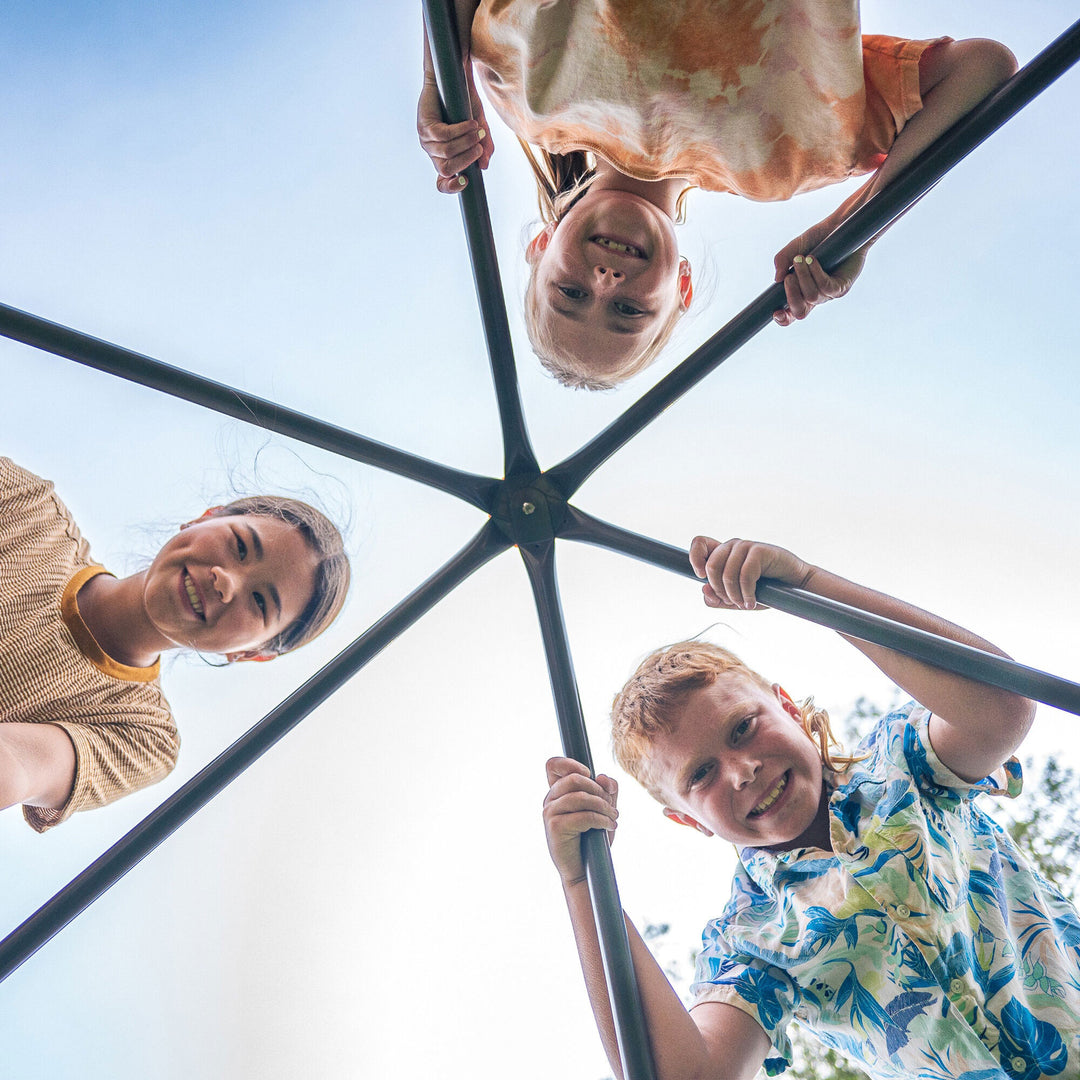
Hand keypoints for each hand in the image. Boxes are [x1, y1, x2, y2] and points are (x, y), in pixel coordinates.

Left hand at [417, 64, 493, 194]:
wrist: (454, 78)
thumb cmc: (465, 105)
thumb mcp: (479, 128)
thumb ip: (484, 146)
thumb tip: (484, 165)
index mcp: (444, 158)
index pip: (442, 182)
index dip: (451, 187)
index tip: (466, 183)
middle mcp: (433, 152)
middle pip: (446, 169)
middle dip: (466, 160)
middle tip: (479, 147)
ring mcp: (426, 140)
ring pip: (446, 151)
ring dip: (466, 143)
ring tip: (478, 131)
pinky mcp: (424, 125)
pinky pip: (443, 135)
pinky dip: (460, 131)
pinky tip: (471, 124)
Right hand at [543, 757, 617, 885]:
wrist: (585, 871)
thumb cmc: (592, 839)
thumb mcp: (603, 809)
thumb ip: (607, 789)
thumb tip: (603, 777)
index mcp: (557, 792)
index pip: (553, 765)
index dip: (571, 763)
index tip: (588, 775)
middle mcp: (550, 800)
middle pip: (574, 778)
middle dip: (599, 790)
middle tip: (611, 806)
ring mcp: (550, 813)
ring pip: (580, 796)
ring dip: (603, 806)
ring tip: (613, 817)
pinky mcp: (555, 827)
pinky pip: (584, 815)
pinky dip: (602, 819)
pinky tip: (610, 826)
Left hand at [689, 536, 813, 609]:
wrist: (795, 585)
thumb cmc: (764, 590)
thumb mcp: (736, 599)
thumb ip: (717, 598)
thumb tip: (704, 590)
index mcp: (723, 553)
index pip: (699, 543)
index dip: (695, 558)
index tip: (702, 576)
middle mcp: (732, 546)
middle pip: (711, 566)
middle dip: (720, 590)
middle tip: (733, 602)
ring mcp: (746, 546)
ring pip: (726, 573)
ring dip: (734, 596)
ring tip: (745, 604)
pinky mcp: (759, 550)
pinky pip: (744, 574)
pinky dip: (747, 594)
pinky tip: (753, 602)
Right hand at [772, 220, 867, 326]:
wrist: (842, 224)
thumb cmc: (818, 238)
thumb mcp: (795, 248)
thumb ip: (782, 261)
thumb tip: (777, 279)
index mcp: (803, 292)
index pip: (792, 313)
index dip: (784, 318)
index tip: (775, 312)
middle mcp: (817, 296)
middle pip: (801, 312)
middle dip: (791, 296)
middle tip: (788, 277)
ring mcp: (830, 293)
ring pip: (812, 297)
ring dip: (803, 278)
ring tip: (800, 259)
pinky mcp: (843, 286)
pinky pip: (826, 287)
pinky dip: (816, 273)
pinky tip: (812, 259)